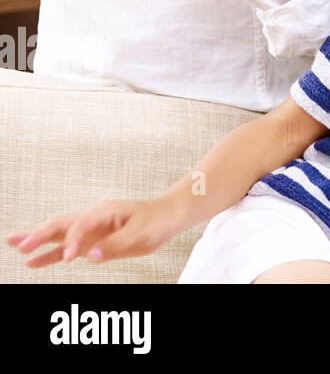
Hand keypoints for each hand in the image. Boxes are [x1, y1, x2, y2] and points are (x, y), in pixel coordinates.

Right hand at [6, 198, 182, 267]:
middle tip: (21, 246)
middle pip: (62, 223)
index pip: (81, 226)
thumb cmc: (158, 221)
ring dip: (37, 239)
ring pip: (59, 232)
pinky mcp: (92, 239)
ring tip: (13, 244)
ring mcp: (91, 228)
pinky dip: (50, 253)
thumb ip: (115, 245)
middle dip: (40, 234)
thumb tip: (89, 257)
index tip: (71, 258)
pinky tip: (32, 261)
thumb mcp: (142, 234)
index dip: (73, 242)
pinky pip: (67, 246)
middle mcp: (94, 217)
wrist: (169, 215)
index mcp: (106, 211)